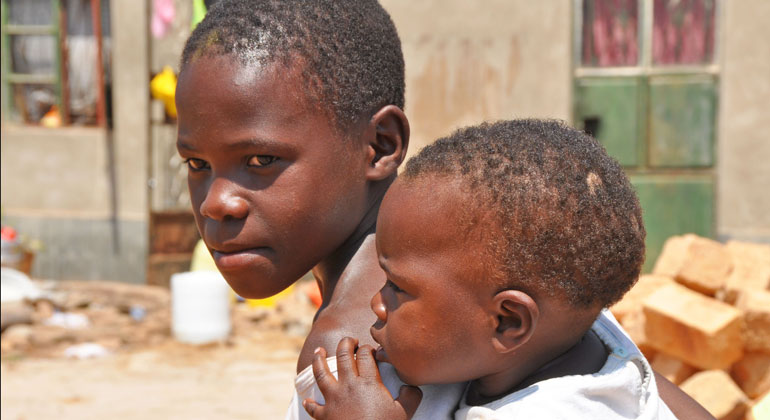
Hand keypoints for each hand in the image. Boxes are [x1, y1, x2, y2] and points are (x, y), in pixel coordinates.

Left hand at [303, 337, 422, 419]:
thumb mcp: (404, 413)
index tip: (370, 349)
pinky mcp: (324, 416)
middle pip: (343, 357)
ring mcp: (333, 400)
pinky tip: (307, 400)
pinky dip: (310, 403)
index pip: (365, 356)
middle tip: (349, 341)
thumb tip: (410, 386)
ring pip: (322, 373)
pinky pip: (314, 407)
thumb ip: (411, 396)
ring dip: (319, 360)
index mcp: (368, 382)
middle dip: (346, 344)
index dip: (368, 348)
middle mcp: (348, 386)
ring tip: (318, 351)